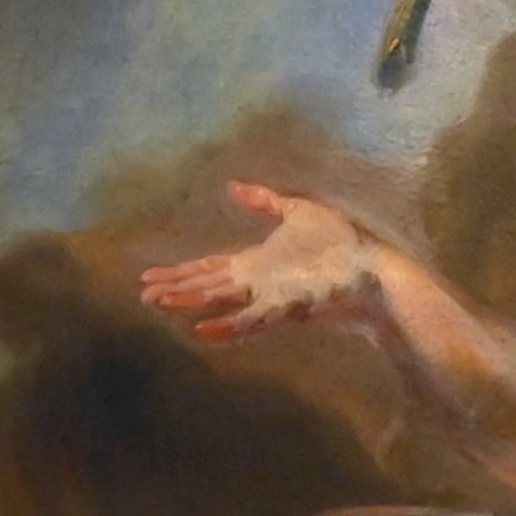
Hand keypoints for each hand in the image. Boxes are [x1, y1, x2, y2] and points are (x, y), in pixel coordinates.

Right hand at [136, 184, 388, 343]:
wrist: (372, 269)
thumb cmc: (341, 243)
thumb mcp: (298, 211)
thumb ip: (264, 201)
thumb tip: (231, 187)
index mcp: (255, 263)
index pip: (209, 268)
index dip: (181, 270)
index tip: (150, 275)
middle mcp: (256, 283)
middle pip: (207, 286)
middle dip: (175, 288)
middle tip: (143, 295)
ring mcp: (268, 297)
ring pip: (221, 302)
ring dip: (191, 302)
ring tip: (161, 302)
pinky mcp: (286, 308)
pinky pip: (251, 320)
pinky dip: (227, 325)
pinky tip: (202, 328)